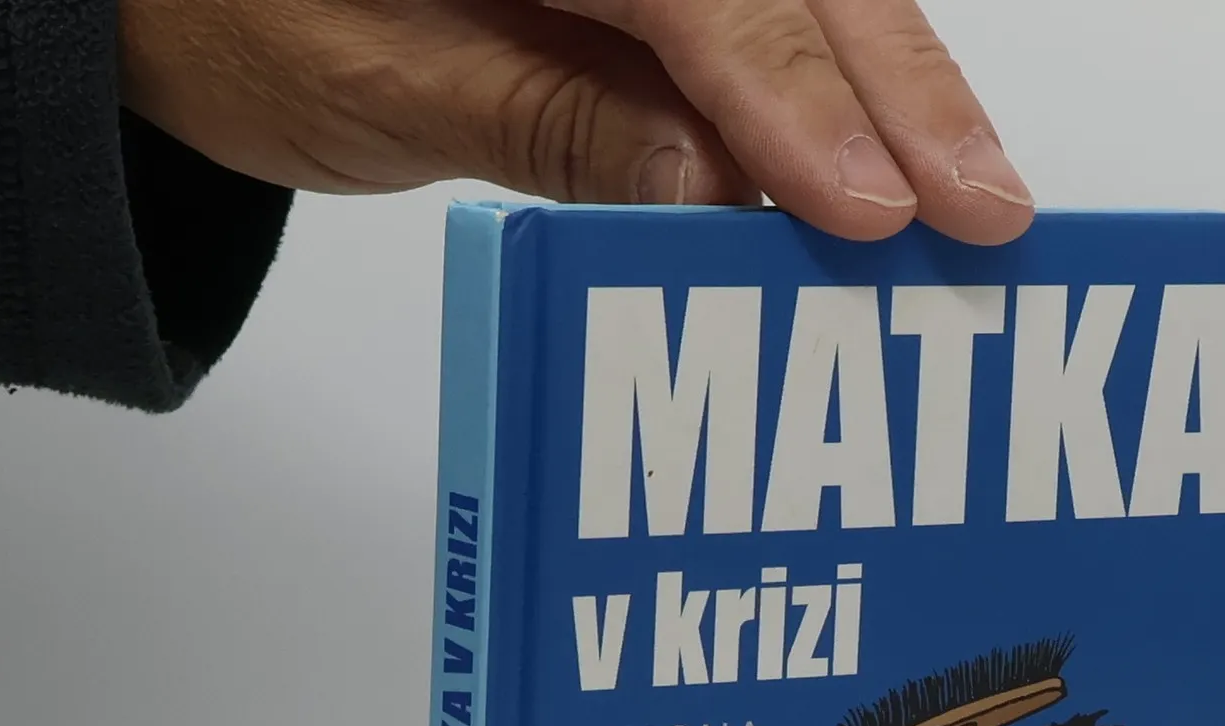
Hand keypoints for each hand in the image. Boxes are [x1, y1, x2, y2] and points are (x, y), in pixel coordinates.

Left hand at [119, 0, 1033, 245]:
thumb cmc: (238, 12)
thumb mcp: (371, 83)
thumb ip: (544, 123)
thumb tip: (710, 191)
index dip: (792, 94)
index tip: (868, 204)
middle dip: (895, 87)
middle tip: (985, 207)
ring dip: (891, 92)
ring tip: (970, 197)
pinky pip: (757, 21)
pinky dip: (829, 97)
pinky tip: (889, 171)